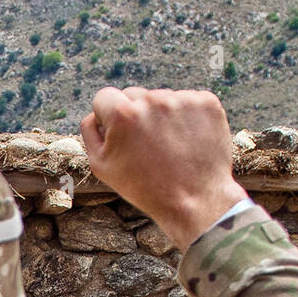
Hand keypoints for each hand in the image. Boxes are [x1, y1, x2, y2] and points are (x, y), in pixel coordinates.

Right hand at [80, 87, 248, 250]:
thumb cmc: (143, 187)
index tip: (119, 135)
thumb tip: (95, 114)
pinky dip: (185, 117)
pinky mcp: (206, 103)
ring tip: (168, 147)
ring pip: (161, 99)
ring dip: (161, 116)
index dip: (107, 117)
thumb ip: (90, 133)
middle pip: (134, 95)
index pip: (105, 97)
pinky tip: (186, 141)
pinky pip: (187, 102)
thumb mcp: (101, 166)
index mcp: (123, 113)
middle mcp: (152, 100)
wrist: (195, 201)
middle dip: (135, 115)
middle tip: (145, 146)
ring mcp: (183, 100)